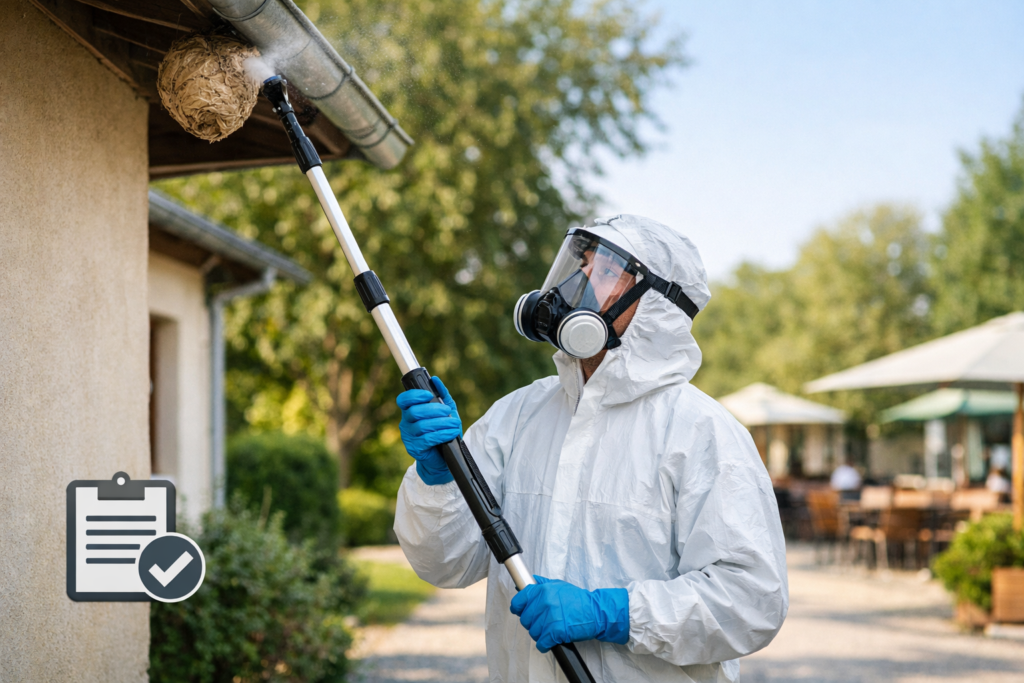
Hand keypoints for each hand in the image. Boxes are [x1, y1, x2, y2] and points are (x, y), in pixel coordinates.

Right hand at [397, 376, 461, 484]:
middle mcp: (405, 423)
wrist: (443, 457)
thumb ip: (442, 395)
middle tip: (447, 411)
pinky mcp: (414, 449)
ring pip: (422, 426)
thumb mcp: (446, 411)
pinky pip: (427, 439)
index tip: (429, 395)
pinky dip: (442, 434)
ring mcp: (408, 437)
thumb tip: (436, 380)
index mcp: (410, 411)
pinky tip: (451, 433)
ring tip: (455, 424)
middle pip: (414, 412)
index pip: (404, 400)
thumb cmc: (443, 431)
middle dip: (433, 410)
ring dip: (441, 423)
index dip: (414, 395)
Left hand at [509, 576, 628, 652]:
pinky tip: (550, 642)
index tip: (522, 612)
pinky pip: (541, 643)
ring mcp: (550, 617)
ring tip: (550, 631)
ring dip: (540, 635)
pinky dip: (544, 645)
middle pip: (525, 620)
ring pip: (533, 632)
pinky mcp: (556, 631)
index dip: (518, 609)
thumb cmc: (579, 600)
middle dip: (533, 623)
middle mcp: (544, 602)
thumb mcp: (559, 585)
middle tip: (543, 623)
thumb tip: (530, 582)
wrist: (596, 612)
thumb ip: (543, 584)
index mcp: (543, 590)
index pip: (518, 602)